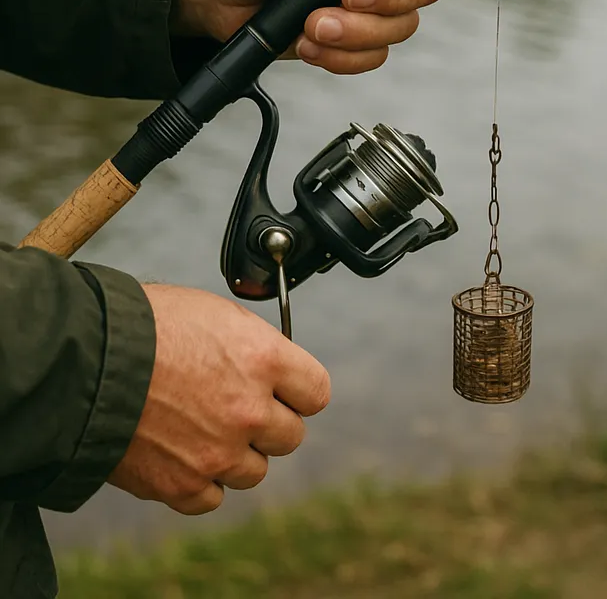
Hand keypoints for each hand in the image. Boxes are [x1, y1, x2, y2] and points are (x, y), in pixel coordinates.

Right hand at [107, 284, 329, 514]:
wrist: (85, 361)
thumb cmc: (147, 326)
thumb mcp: (216, 314)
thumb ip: (255, 346)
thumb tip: (269, 363)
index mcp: (265, 359)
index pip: (316, 392)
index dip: (299, 391)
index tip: (286, 391)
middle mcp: (250, 409)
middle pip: (290, 436)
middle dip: (268, 424)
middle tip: (238, 410)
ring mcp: (218, 452)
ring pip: (255, 471)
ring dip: (236, 455)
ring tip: (204, 431)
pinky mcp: (181, 485)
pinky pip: (212, 498)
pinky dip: (201, 483)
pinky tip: (183, 456)